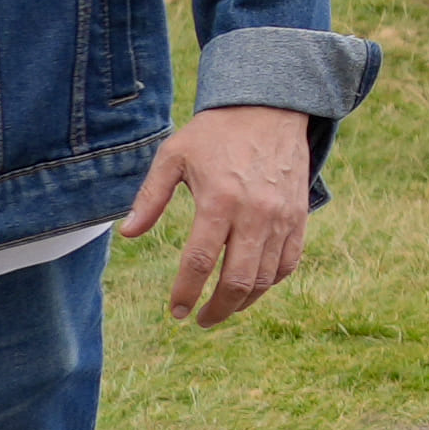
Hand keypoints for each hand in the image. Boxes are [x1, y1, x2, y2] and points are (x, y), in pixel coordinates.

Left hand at [114, 106, 314, 325]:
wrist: (269, 108)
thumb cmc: (215, 133)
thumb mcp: (173, 155)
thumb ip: (150, 196)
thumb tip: (129, 233)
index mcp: (219, 200)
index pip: (200, 261)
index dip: (186, 292)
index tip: (175, 311)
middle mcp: (254, 213)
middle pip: (238, 280)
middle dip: (216, 310)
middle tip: (199, 321)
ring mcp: (281, 218)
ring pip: (265, 278)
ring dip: (243, 302)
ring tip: (224, 309)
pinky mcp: (299, 217)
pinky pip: (288, 263)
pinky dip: (271, 282)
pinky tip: (253, 287)